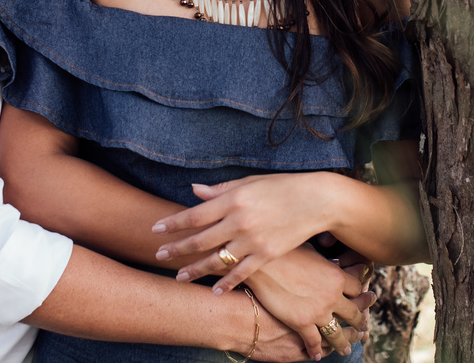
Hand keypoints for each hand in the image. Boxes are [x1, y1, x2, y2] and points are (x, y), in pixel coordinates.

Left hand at [154, 173, 334, 292]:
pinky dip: (226, 283)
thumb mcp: (250, 183)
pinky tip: (214, 290)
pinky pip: (241, 273)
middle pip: (200, 240)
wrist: (316, 201)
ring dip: (195, 270)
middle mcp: (240, 221)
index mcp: (234, 199)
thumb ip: (221, 190)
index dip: (174, 223)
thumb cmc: (281, 187)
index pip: (195, 214)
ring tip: (179, 277)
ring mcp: (253, 240)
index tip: (156, 230)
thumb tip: (194, 190)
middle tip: (159, 256)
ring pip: (217, 260)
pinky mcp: (267, 255)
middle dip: (177, 249)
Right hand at [243, 245, 372, 360]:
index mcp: (336, 276)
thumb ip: (324, 262)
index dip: (360, 295)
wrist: (260, 265)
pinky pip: (314, 342)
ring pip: (337, 333)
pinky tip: (316, 355)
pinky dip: (316, 350)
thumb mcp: (309, 252)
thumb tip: (333, 263)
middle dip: (360, 322)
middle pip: (353, 313)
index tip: (364, 298)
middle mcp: (332, 296)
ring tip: (346, 348)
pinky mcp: (302, 323)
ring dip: (343, 343)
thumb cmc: (283, 253)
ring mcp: (318, 312)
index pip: (357, 288)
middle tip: (364, 327)